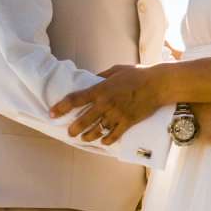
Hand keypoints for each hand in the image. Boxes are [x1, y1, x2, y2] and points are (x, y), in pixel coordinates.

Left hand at [54, 63, 170, 144]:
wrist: (158, 85)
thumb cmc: (137, 74)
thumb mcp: (115, 70)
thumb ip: (101, 77)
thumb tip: (90, 80)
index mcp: (101, 90)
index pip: (75, 100)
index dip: (61, 107)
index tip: (52, 113)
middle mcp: (106, 104)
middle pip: (83, 121)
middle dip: (73, 129)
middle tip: (70, 132)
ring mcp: (117, 115)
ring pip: (97, 131)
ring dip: (88, 136)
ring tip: (84, 138)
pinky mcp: (127, 122)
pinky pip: (113, 135)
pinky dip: (106, 140)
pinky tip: (103, 141)